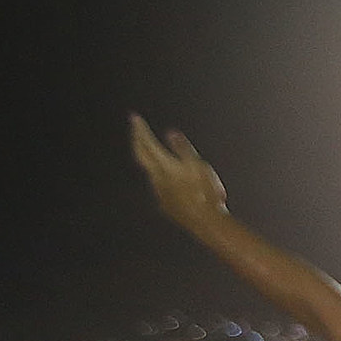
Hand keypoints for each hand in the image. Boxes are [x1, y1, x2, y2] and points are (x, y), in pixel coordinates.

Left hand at [130, 114, 229, 231]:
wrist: (206, 223)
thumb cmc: (205, 193)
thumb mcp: (198, 166)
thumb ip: (183, 149)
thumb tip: (170, 133)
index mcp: (164, 166)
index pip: (146, 143)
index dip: (140, 130)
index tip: (134, 118)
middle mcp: (157, 179)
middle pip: (141, 157)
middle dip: (137, 141)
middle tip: (135, 130)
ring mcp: (160, 193)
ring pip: (149, 172)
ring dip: (147, 159)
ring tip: (149, 151)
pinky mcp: (167, 205)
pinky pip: (159, 186)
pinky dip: (158, 176)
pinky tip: (166, 178)